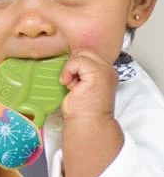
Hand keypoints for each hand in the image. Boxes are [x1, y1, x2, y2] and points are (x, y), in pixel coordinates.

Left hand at [59, 51, 122, 176]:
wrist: (87, 124)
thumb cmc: (82, 111)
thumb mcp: (79, 86)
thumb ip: (79, 73)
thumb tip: (69, 63)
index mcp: (105, 72)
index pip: (87, 55)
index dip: (75, 64)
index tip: (71, 80)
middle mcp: (108, 69)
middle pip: (85, 51)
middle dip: (73, 64)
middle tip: (70, 83)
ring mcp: (105, 70)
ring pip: (81, 54)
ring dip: (70, 68)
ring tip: (71, 85)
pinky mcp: (97, 74)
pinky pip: (78, 60)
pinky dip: (69, 70)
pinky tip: (69, 84)